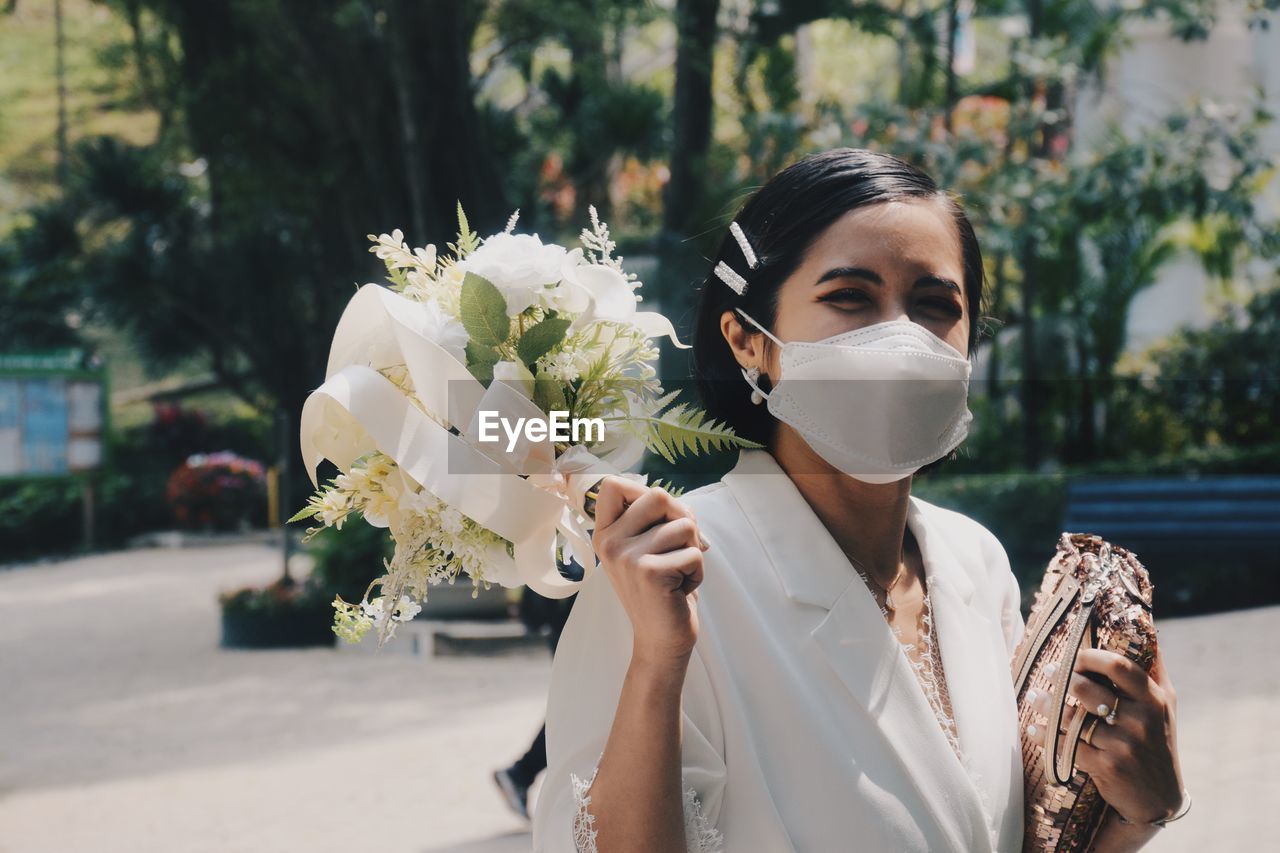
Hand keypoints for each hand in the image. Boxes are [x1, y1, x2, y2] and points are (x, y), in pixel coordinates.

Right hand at [591, 476, 708, 668]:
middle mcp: (609, 542)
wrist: (660, 640)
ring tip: (677, 573)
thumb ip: (656, 519)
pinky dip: (697, 572)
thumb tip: (682, 507)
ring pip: (685, 525)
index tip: (658, 517)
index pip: (614, 485)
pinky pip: (694, 553)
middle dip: (683, 519)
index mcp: (605, 533)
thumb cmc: (662, 589)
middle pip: (659, 495)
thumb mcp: (648, 549)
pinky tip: (679, 590)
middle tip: (679, 548)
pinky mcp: (649, 572)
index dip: (645, 491)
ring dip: (692, 550)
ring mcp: (627, 557)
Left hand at [1028, 644, 1184, 824]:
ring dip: (1047, 705)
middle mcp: (1141, 721)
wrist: (1160, 797)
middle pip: (1090, 690)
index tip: (1075, 655)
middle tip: (1048, 670)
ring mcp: (1124, 745)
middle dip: (1064, 678)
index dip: (1092, 657)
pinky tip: (1033, 728)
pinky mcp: (1108, 767)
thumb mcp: (1166, 705)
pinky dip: (1045, 736)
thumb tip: (1147, 626)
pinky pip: (1068, 747)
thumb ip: (1154, 669)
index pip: (1120, 667)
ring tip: (1033, 695)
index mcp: (1154, 699)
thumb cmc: (1158, 741)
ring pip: (1074, 719)